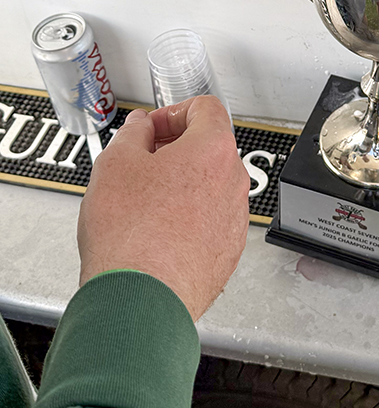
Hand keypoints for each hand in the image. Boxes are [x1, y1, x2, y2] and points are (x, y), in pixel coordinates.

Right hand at [78, 96, 249, 320]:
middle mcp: (233, 181)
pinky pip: (210, 220)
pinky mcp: (228, 251)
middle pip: (210, 148)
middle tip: (143, 162)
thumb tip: (140, 127)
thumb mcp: (115, 164)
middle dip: (175, 149)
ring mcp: (234, 219)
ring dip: (182, 185)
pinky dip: (188, 218)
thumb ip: (132, 134)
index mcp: (213, 150)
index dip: (174, 112)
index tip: (153, 127)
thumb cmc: (131, 236)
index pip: (206, 108)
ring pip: (210, 186)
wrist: (141, 299)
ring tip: (144, 202)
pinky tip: (156, 232)